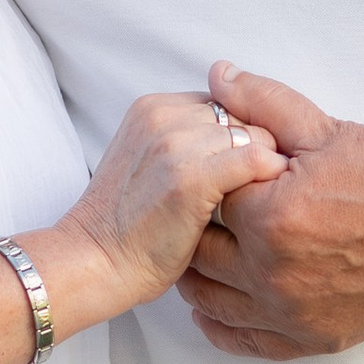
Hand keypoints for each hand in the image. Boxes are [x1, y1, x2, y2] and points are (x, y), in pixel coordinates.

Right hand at [65, 90, 285, 306]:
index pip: (222, 102)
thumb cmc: (126, 225)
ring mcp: (176, 145)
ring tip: (263, 198)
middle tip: (259, 186)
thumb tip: (231, 138)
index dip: (238, 134)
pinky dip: (268, 175)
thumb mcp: (146, 161)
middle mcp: (163, 117)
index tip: (243, 169)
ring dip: (265, 165)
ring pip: (252, 134)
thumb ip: (180, 139)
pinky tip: (268, 201)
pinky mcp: (192, 178)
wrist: (94, 260)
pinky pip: (254, 159)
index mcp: (151, 108)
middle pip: (239, 114)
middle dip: (255, 146)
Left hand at [177, 64, 363, 358]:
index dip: (212, 178)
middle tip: (210, 205)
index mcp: (271, 219)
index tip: (221, 168)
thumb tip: (217, 75)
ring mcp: (295, 314)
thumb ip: (263, 102)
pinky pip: (247, 343)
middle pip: (201, 252)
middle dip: (200, 223)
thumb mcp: (326, 128)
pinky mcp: (315, 340)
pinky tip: (212, 311)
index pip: (206, 197)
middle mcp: (275, 275)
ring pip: (212, 301)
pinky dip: (223, 326)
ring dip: (202, 274)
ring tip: (205, 248)